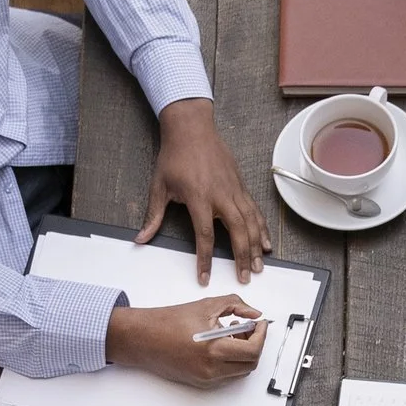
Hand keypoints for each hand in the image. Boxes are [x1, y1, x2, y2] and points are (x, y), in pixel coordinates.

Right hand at [104, 294, 269, 385]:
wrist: (142, 338)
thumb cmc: (168, 321)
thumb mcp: (206, 305)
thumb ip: (236, 305)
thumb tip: (254, 314)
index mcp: (213, 349)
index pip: (253, 350)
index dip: (261, 335)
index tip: (259, 324)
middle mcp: (211, 369)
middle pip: (250, 364)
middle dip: (255, 345)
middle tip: (248, 328)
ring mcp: (206, 379)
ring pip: (240, 371)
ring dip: (243, 354)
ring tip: (232, 335)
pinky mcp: (201, 382)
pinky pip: (227, 375)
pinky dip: (231, 361)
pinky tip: (221, 344)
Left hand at [142, 98, 272, 282]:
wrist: (191, 129)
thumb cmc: (174, 156)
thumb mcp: (159, 186)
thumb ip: (153, 216)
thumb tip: (141, 238)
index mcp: (199, 198)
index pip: (205, 236)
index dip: (205, 260)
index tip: (205, 277)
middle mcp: (220, 196)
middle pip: (237, 232)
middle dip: (241, 257)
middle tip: (244, 277)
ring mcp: (234, 190)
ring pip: (250, 222)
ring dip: (255, 245)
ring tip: (258, 265)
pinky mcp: (241, 185)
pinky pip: (254, 210)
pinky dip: (261, 227)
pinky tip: (264, 242)